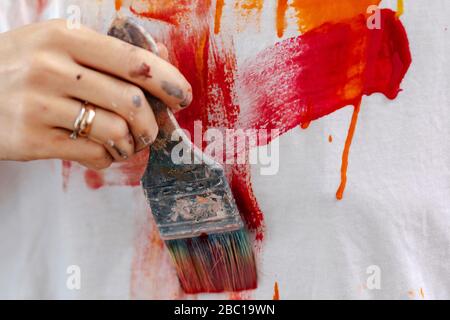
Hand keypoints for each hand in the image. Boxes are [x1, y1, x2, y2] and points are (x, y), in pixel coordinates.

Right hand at [0, 19, 191, 169]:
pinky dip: (108, 158)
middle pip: (130, 101)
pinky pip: (92, 154)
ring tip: (125, 143)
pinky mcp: (31, 140)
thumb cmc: (21, 67)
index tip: (183, 98)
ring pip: (115, 131)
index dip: (168, 82)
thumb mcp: (57, 45)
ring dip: (130, 144)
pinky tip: (102, 152)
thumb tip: (162, 61)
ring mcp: (39, 105)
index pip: (133, 61)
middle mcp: (51, 68)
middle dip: (152, 123)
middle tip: (152, 131)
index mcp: (64, 37)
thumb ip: (109, 52)